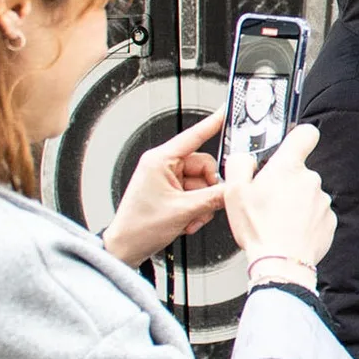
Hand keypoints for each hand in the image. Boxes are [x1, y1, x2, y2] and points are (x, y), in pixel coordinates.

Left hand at [103, 110, 226, 267]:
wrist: (125, 246)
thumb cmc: (139, 226)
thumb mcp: (184, 211)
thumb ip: (214, 197)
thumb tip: (233, 189)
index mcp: (160, 160)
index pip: (193, 136)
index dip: (212, 123)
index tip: (225, 111)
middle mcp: (163, 166)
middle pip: (204, 166)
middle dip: (208, 188)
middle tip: (205, 204)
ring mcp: (166, 179)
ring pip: (202, 183)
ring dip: (202, 202)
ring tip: (190, 217)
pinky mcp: (169, 191)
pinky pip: (195, 193)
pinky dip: (197, 208)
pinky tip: (187, 219)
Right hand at [223, 123, 335, 287]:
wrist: (281, 263)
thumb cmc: (259, 230)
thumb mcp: (234, 192)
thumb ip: (239, 164)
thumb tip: (245, 158)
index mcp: (288, 168)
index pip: (305, 134)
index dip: (298, 136)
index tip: (290, 144)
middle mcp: (310, 180)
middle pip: (299, 171)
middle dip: (285, 182)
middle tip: (268, 200)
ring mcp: (322, 201)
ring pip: (307, 195)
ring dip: (295, 203)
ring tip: (277, 220)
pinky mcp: (329, 220)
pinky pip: (315, 214)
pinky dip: (304, 220)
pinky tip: (289, 230)